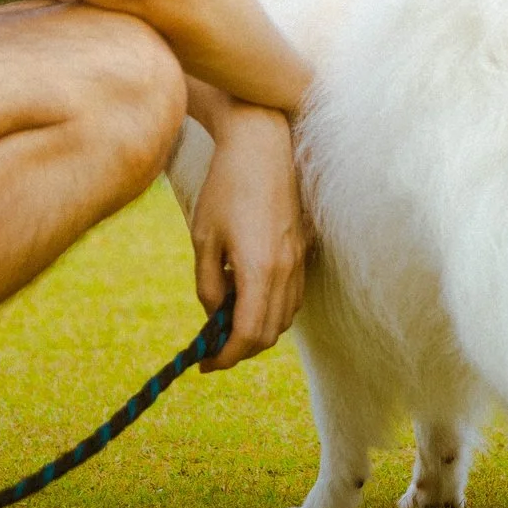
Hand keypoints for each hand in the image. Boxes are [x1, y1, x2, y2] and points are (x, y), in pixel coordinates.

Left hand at [187, 100, 308, 368]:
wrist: (261, 145)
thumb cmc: (226, 187)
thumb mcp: (205, 239)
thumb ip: (208, 284)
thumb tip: (214, 314)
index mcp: (259, 269)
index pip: (247, 334)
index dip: (225, 356)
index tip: (204, 362)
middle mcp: (286, 269)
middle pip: (269, 333)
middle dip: (241, 348)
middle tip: (212, 348)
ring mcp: (299, 258)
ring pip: (285, 316)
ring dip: (259, 329)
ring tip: (227, 321)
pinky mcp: (303, 247)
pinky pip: (293, 294)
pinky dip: (273, 308)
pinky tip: (249, 296)